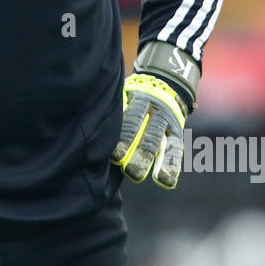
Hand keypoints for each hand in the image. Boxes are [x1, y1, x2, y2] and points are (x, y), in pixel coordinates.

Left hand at [110, 73, 187, 189]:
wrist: (166, 83)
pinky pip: (174, 150)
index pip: (132, 118)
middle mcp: (155, 109)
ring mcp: (167, 121)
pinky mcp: (176, 132)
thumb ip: (112, 109)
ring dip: (149, 161)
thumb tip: (88, 128)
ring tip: (137, 177)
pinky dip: (170, 166)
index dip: (125, 137)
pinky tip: (165, 181)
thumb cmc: (132, 95)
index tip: (116, 156)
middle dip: (138, 153)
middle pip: (147, 133)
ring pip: (158, 142)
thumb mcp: (124, 93)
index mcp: (138, 97)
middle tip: (128, 171)